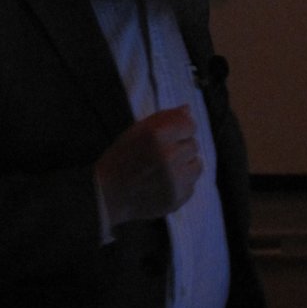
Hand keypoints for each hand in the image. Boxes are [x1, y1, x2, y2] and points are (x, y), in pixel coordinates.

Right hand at [95, 105, 201, 227]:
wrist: (109, 196)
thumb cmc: (120, 159)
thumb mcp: (135, 131)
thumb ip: (163, 118)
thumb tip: (187, 109)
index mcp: (155, 135)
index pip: (189, 124)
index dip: (180, 128)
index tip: (170, 135)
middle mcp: (168, 156)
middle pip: (193, 145)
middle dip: (180, 148)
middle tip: (161, 155)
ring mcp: (174, 180)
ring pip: (197, 165)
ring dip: (185, 166)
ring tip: (165, 170)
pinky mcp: (178, 198)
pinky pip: (191, 185)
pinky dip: (181, 184)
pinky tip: (163, 184)